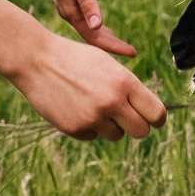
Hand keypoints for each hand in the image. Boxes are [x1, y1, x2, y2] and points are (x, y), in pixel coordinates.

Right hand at [0, 0, 165, 140]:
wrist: (37, 60)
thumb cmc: (76, 59)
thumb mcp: (108, 65)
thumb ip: (128, 88)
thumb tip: (149, 113)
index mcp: (124, 82)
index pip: (156, 113)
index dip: (157, 119)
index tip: (154, 121)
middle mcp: (111, 102)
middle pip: (141, 131)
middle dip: (137, 127)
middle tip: (128, 119)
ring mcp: (92, 118)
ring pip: (116, 135)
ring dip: (110, 125)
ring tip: (93, 104)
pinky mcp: (75, 129)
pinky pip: (93, 136)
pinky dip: (88, 127)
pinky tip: (75, 107)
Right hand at [46, 0, 136, 55]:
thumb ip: (88, 3)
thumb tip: (98, 25)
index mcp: (71, 12)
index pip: (94, 37)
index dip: (113, 46)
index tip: (131, 53)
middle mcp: (69, 14)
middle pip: (92, 38)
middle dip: (111, 46)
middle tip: (132, 53)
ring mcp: (69, 10)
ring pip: (89, 31)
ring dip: (105, 39)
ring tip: (122, 47)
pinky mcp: (71, 3)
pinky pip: (86, 23)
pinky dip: (98, 29)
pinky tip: (105, 30)